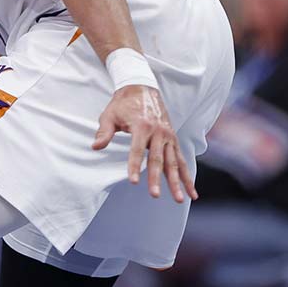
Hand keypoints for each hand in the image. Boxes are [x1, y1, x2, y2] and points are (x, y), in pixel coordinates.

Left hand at [93, 85, 194, 202]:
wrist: (142, 87)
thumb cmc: (123, 104)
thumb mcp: (110, 115)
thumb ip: (104, 132)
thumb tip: (96, 147)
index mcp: (142, 125)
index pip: (137, 150)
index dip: (134, 167)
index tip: (133, 182)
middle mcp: (159, 131)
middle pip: (158, 159)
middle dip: (157, 179)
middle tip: (155, 195)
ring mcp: (169, 135)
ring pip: (174, 162)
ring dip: (178, 182)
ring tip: (181, 199)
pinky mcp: (174, 139)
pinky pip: (181, 159)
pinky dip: (187, 175)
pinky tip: (191, 190)